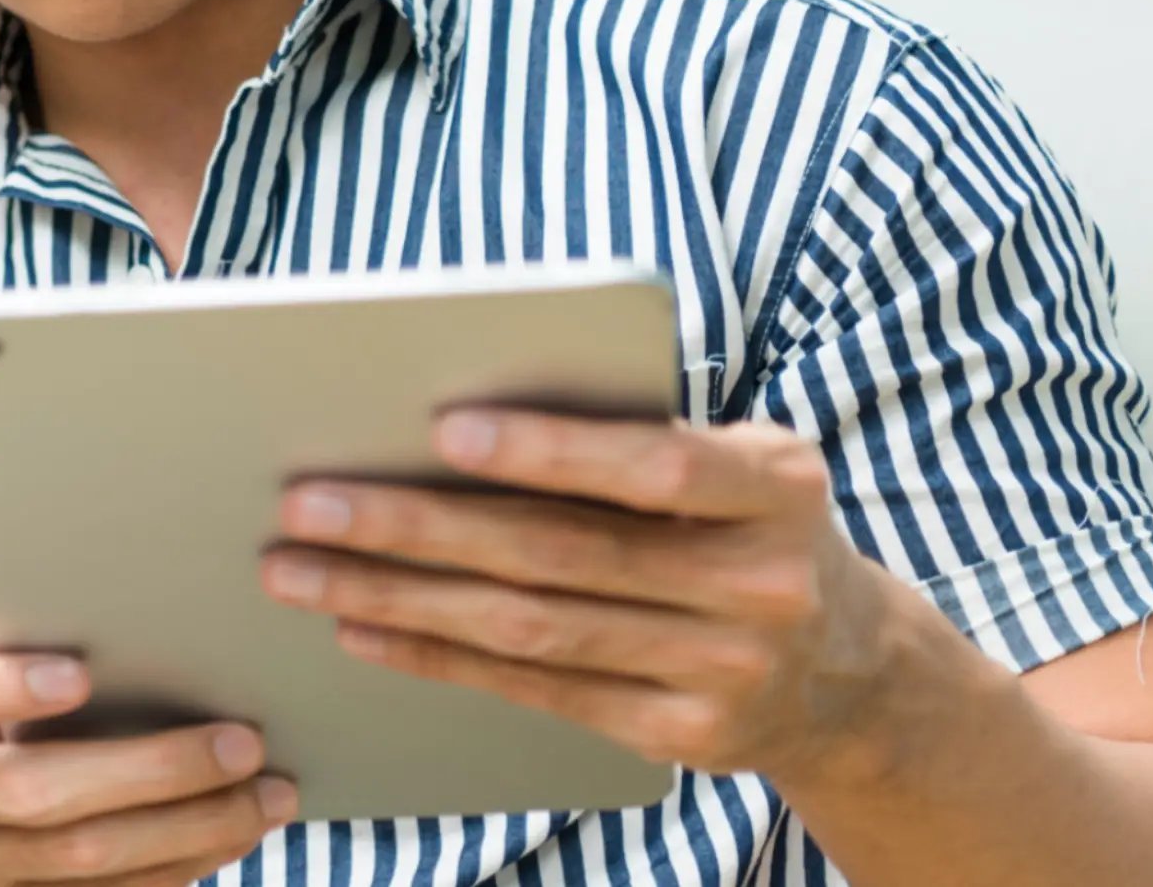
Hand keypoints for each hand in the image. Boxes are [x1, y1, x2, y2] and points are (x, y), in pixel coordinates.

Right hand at [0, 649, 296, 885]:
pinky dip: (178, 866)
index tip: (77, 673)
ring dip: (189, 827)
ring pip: (84, 858)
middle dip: (151, 771)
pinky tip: (234, 833)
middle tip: (243, 742)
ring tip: (268, 794)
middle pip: (37, 793)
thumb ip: (4, 656)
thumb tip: (142, 626)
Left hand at [258, 410, 928, 785]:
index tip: (443, 429)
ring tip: (300, 566)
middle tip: (308, 501)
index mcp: (776, 488)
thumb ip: (644, 434)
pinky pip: (535, 691)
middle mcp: (758, 586)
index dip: (552, 451)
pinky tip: (362, 626)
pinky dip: (437, 657)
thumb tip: (460, 414)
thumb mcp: (746, 465)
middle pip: (562, 554)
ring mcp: (722, 673)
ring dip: (399, 596)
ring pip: (530, 630)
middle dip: (419, 527)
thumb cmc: (752, 526)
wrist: (852, 675)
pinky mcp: (678, 739)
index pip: (656, 467)